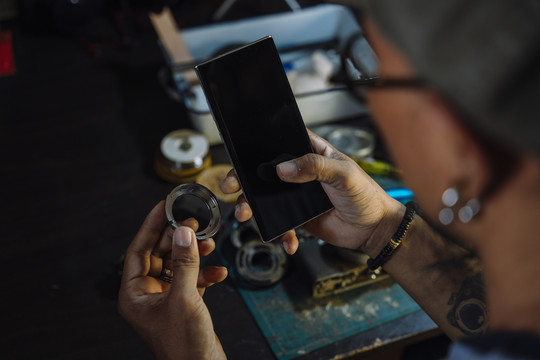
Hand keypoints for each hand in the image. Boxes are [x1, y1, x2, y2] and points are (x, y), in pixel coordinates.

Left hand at [118, 201, 227, 359]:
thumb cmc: (183, 345)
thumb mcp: (183, 299)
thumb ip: (184, 263)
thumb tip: (184, 232)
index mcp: (135, 294)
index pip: (138, 250)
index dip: (151, 226)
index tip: (163, 207)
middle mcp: (147, 294)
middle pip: (159, 254)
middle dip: (177, 238)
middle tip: (191, 220)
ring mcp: (165, 299)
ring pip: (177, 265)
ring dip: (193, 254)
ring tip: (208, 242)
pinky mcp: (183, 305)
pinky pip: (191, 280)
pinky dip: (205, 274)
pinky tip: (218, 272)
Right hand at [220, 130, 402, 254]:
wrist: (374, 230)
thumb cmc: (366, 196)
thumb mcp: (344, 175)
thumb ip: (315, 167)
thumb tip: (283, 169)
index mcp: (313, 153)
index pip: (282, 142)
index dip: (260, 146)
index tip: (243, 154)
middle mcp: (301, 172)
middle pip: (264, 171)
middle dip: (244, 179)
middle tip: (232, 186)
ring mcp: (296, 196)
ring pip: (266, 198)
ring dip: (252, 207)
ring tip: (247, 215)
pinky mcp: (297, 217)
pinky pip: (279, 224)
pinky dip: (279, 233)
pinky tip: (287, 241)